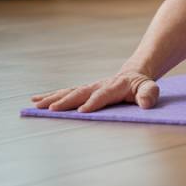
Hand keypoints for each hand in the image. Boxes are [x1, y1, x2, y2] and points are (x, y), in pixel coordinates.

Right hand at [30, 69, 159, 112]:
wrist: (133, 74)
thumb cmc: (141, 85)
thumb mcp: (149, 88)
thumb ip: (149, 94)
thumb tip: (146, 103)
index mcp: (115, 86)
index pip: (104, 94)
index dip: (94, 102)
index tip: (82, 111)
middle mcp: (99, 85)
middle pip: (81, 92)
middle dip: (66, 101)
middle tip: (51, 109)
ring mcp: (89, 87)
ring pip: (69, 92)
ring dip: (53, 98)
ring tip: (37, 105)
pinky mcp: (83, 91)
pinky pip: (66, 93)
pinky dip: (50, 96)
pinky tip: (35, 101)